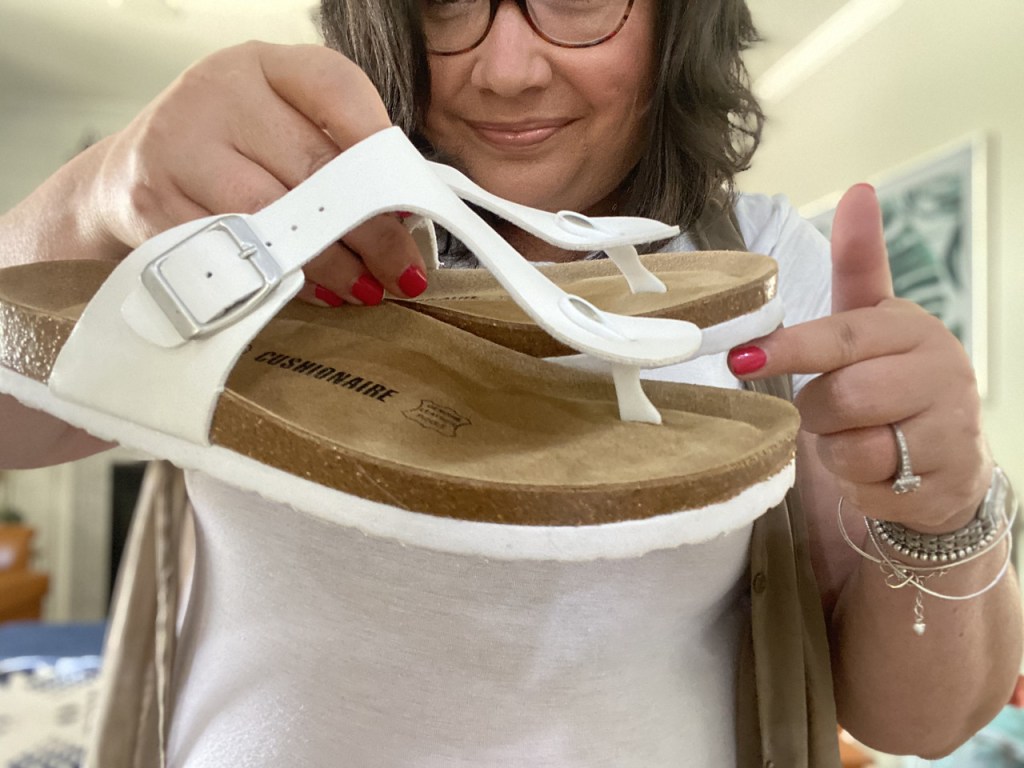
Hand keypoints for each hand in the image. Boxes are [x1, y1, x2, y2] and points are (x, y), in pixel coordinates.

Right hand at [87, 41, 426, 304]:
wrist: (132, 173)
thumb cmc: (233, 150)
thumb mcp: (282, 123)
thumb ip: (339, 150)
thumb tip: (404, 214)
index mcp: (263, 65)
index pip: (337, 90)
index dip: (382, 150)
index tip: (415, 201)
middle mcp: (217, 93)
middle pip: (315, 166)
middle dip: (373, 229)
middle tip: (405, 268)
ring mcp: (179, 146)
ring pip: (276, 218)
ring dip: (334, 263)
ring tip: (369, 287)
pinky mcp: (154, 206)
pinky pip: (235, 254)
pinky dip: (285, 281)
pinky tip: (317, 293)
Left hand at [729, 184, 990, 530]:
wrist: (950, 460)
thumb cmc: (894, 382)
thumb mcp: (874, 324)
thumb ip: (859, 264)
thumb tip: (859, 189)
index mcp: (911, 329)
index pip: (841, 337)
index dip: (788, 350)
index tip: (741, 359)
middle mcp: (942, 373)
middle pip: (841, 396)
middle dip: (819, 409)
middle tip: (830, 407)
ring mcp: (950, 431)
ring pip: (852, 446)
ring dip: (837, 447)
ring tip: (859, 436)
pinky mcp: (942, 483)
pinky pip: (867, 485)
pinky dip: (855, 482)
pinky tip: (877, 470)